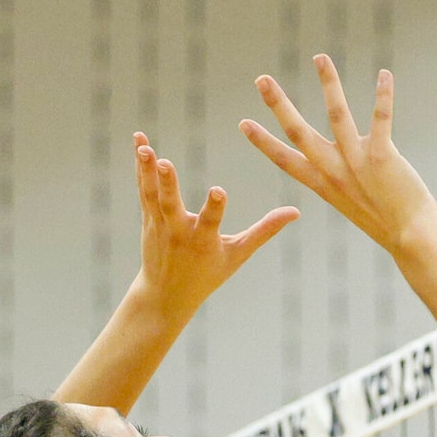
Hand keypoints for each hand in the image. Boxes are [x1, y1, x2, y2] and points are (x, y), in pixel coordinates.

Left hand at [129, 132, 297, 320]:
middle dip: (168, 184)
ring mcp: (160, 225)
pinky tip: (140, 141)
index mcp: (204, 242)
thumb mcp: (239, 255)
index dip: (215, 206)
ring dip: (147, 169)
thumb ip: (265, 231)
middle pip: (171, 206)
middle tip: (164, 162)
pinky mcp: (148, 218)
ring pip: (152, 194)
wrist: (167, 294)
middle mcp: (179, 233)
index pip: (211, 221)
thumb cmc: (209, 274)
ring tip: (145, 146)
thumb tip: (296, 211)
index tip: (218, 190)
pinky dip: (140, 166)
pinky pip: (144, 188)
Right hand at [241, 57, 436, 257]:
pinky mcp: (382, 157)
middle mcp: (334, 171)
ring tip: (320, 57)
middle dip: (278, 104)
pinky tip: (384, 73)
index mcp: (322, 184)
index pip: (285, 160)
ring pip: (337, 115)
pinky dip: (383, 94)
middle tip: (261, 79)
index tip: (243, 123)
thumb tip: (333, 164)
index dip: (263, 141)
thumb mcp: (350, 202)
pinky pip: (380, 119)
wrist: (411, 237)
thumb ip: (338, 179)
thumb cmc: (385, 220)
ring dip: (328, 83)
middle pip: (298, 132)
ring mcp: (356, 163)